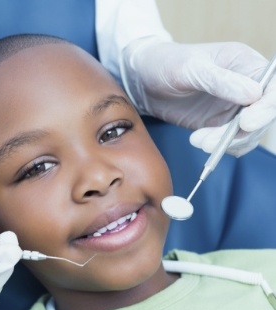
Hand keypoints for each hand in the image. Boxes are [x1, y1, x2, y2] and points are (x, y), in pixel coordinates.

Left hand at [121, 38, 274, 155]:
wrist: (143, 80)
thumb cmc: (166, 63)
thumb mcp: (190, 68)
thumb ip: (220, 80)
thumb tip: (254, 94)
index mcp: (245, 64)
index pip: (272, 88)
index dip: (267, 108)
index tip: (246, 123)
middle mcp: (245, 86)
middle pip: (264, 115)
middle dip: (242, 132)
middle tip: (211, 140)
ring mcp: (234, 107)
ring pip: (249, 133)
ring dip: (226, 143)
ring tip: (198, 140)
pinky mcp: (220, 124)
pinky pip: (232, 142)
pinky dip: (220, 148)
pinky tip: (200, 142)